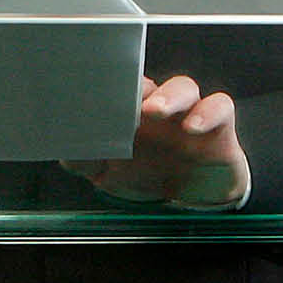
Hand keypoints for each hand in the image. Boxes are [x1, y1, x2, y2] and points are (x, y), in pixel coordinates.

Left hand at [66, 75, 250, 208]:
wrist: (196, 199)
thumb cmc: (150, 174)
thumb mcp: (109, 174)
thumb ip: (85, 160)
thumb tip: (62, 149)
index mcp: (129, 114)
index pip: (117, 90)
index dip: (107, 89)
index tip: (91, 95)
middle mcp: (158, 108)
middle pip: (149, 84)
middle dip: (135, 87)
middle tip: (122, 100)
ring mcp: (188, 114)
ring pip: (184, 86)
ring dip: (169, 94)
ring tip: (155, 109)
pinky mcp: (218, 127)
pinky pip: (220, 106)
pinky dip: (208, 112)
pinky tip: (193, 127)